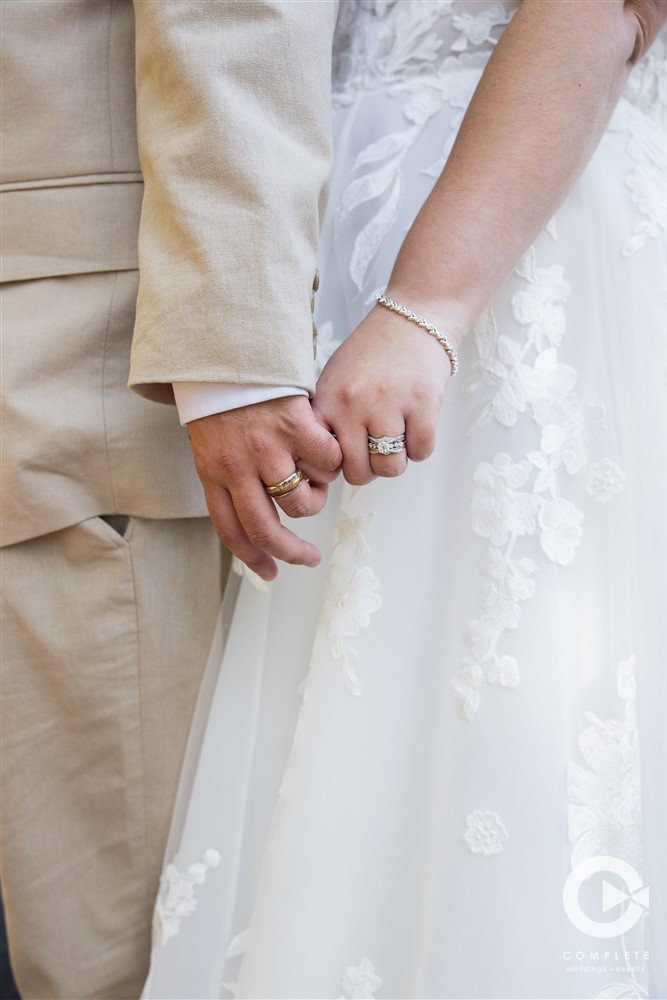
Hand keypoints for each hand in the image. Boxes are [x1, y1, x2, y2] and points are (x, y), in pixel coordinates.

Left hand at [187, 396, 341, 579]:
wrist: (225, 349)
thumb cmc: (221, 399)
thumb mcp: (211, 444)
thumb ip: (228, 479)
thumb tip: (258, 517)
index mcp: (213, 473)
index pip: (232, 531)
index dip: (254, 559)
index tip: (271, 573)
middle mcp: (237, 467)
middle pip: (267, 529)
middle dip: (292, 552)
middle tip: (309, 558)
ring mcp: (267, 447)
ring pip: (301, 500)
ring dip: (315, 498)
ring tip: (315, 480)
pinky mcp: (295, 424)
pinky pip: (326, 462)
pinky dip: (331, 463)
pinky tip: (325, 450)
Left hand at [313, 303, 458, 484]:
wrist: (412, 319)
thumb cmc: (371, 354)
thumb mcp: (334, 380)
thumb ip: (327, 418)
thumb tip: (324, 464)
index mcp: (329, 400)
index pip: (321, 458)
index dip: (335, 466)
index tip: (344, 457)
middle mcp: (354, 405)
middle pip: (358, 472)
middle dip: (369, 468)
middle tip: (375, 451)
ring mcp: (389, 404)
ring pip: (390, 467)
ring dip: (396, 461)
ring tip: (396, 439)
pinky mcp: (423, 404)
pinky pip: (421, 451)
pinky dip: (420, 447)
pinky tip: (416, 427)